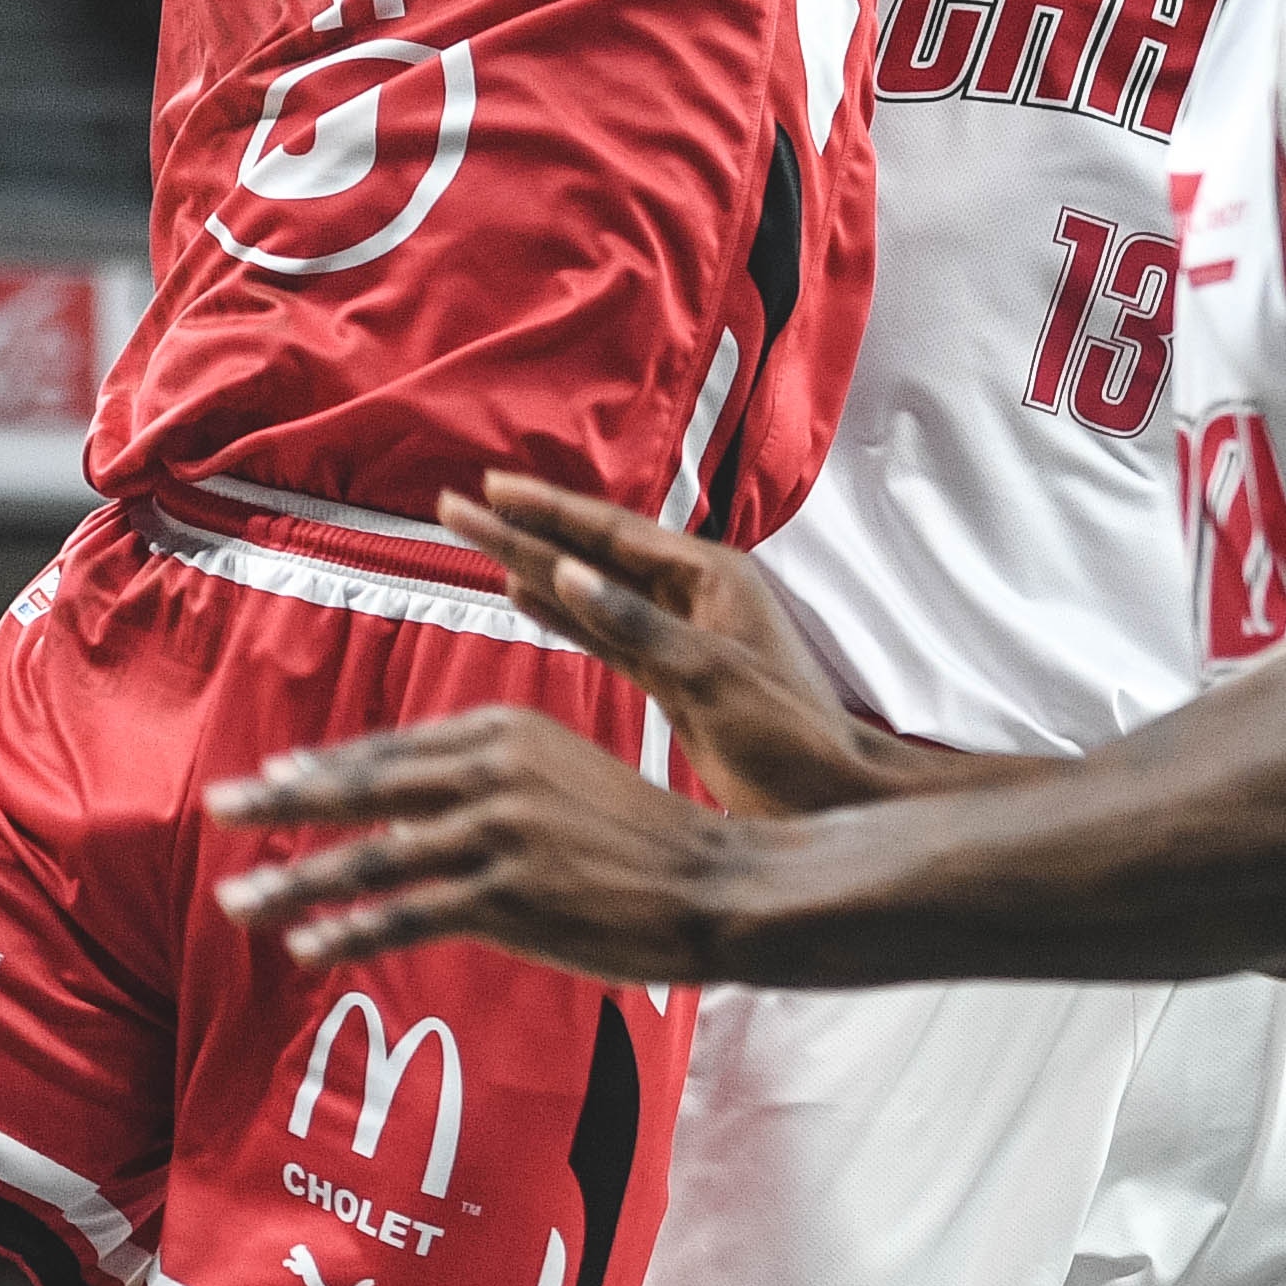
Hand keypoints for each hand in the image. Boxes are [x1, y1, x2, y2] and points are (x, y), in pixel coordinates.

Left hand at [205, 704, 749, 979]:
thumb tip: (405, 809)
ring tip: (237, 902)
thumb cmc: (640, 835)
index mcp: (504, 731)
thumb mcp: (562, 773)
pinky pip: (410, 914)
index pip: (394, 751)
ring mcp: (498, 833)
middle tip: (219, 808)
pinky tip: (308, 945)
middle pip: (365, 787)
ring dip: (297, 882)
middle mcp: (492, 771)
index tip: (273, 776)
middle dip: (284, 801)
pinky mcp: (510, 896)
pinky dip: (352, 930)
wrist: (714, 881)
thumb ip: (487, 779)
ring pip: (372, 857)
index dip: (327, 769)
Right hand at [434, 475, 908, 820]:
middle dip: (522, 530)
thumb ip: (636, 626)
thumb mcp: (712, 679)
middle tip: (456, 507)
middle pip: (590, 553)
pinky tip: (523, 596)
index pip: (610, 532)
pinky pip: (603, 633)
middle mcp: (692, 595)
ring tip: (476, 539)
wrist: (829, 797)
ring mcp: (679, 633)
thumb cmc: (790, 736)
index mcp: (711, 577)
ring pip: (590, 591)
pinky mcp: (670, 674)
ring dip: (532, 566)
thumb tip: (566, 574)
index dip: (545, 510)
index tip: (490, 488)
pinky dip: (562, 615)